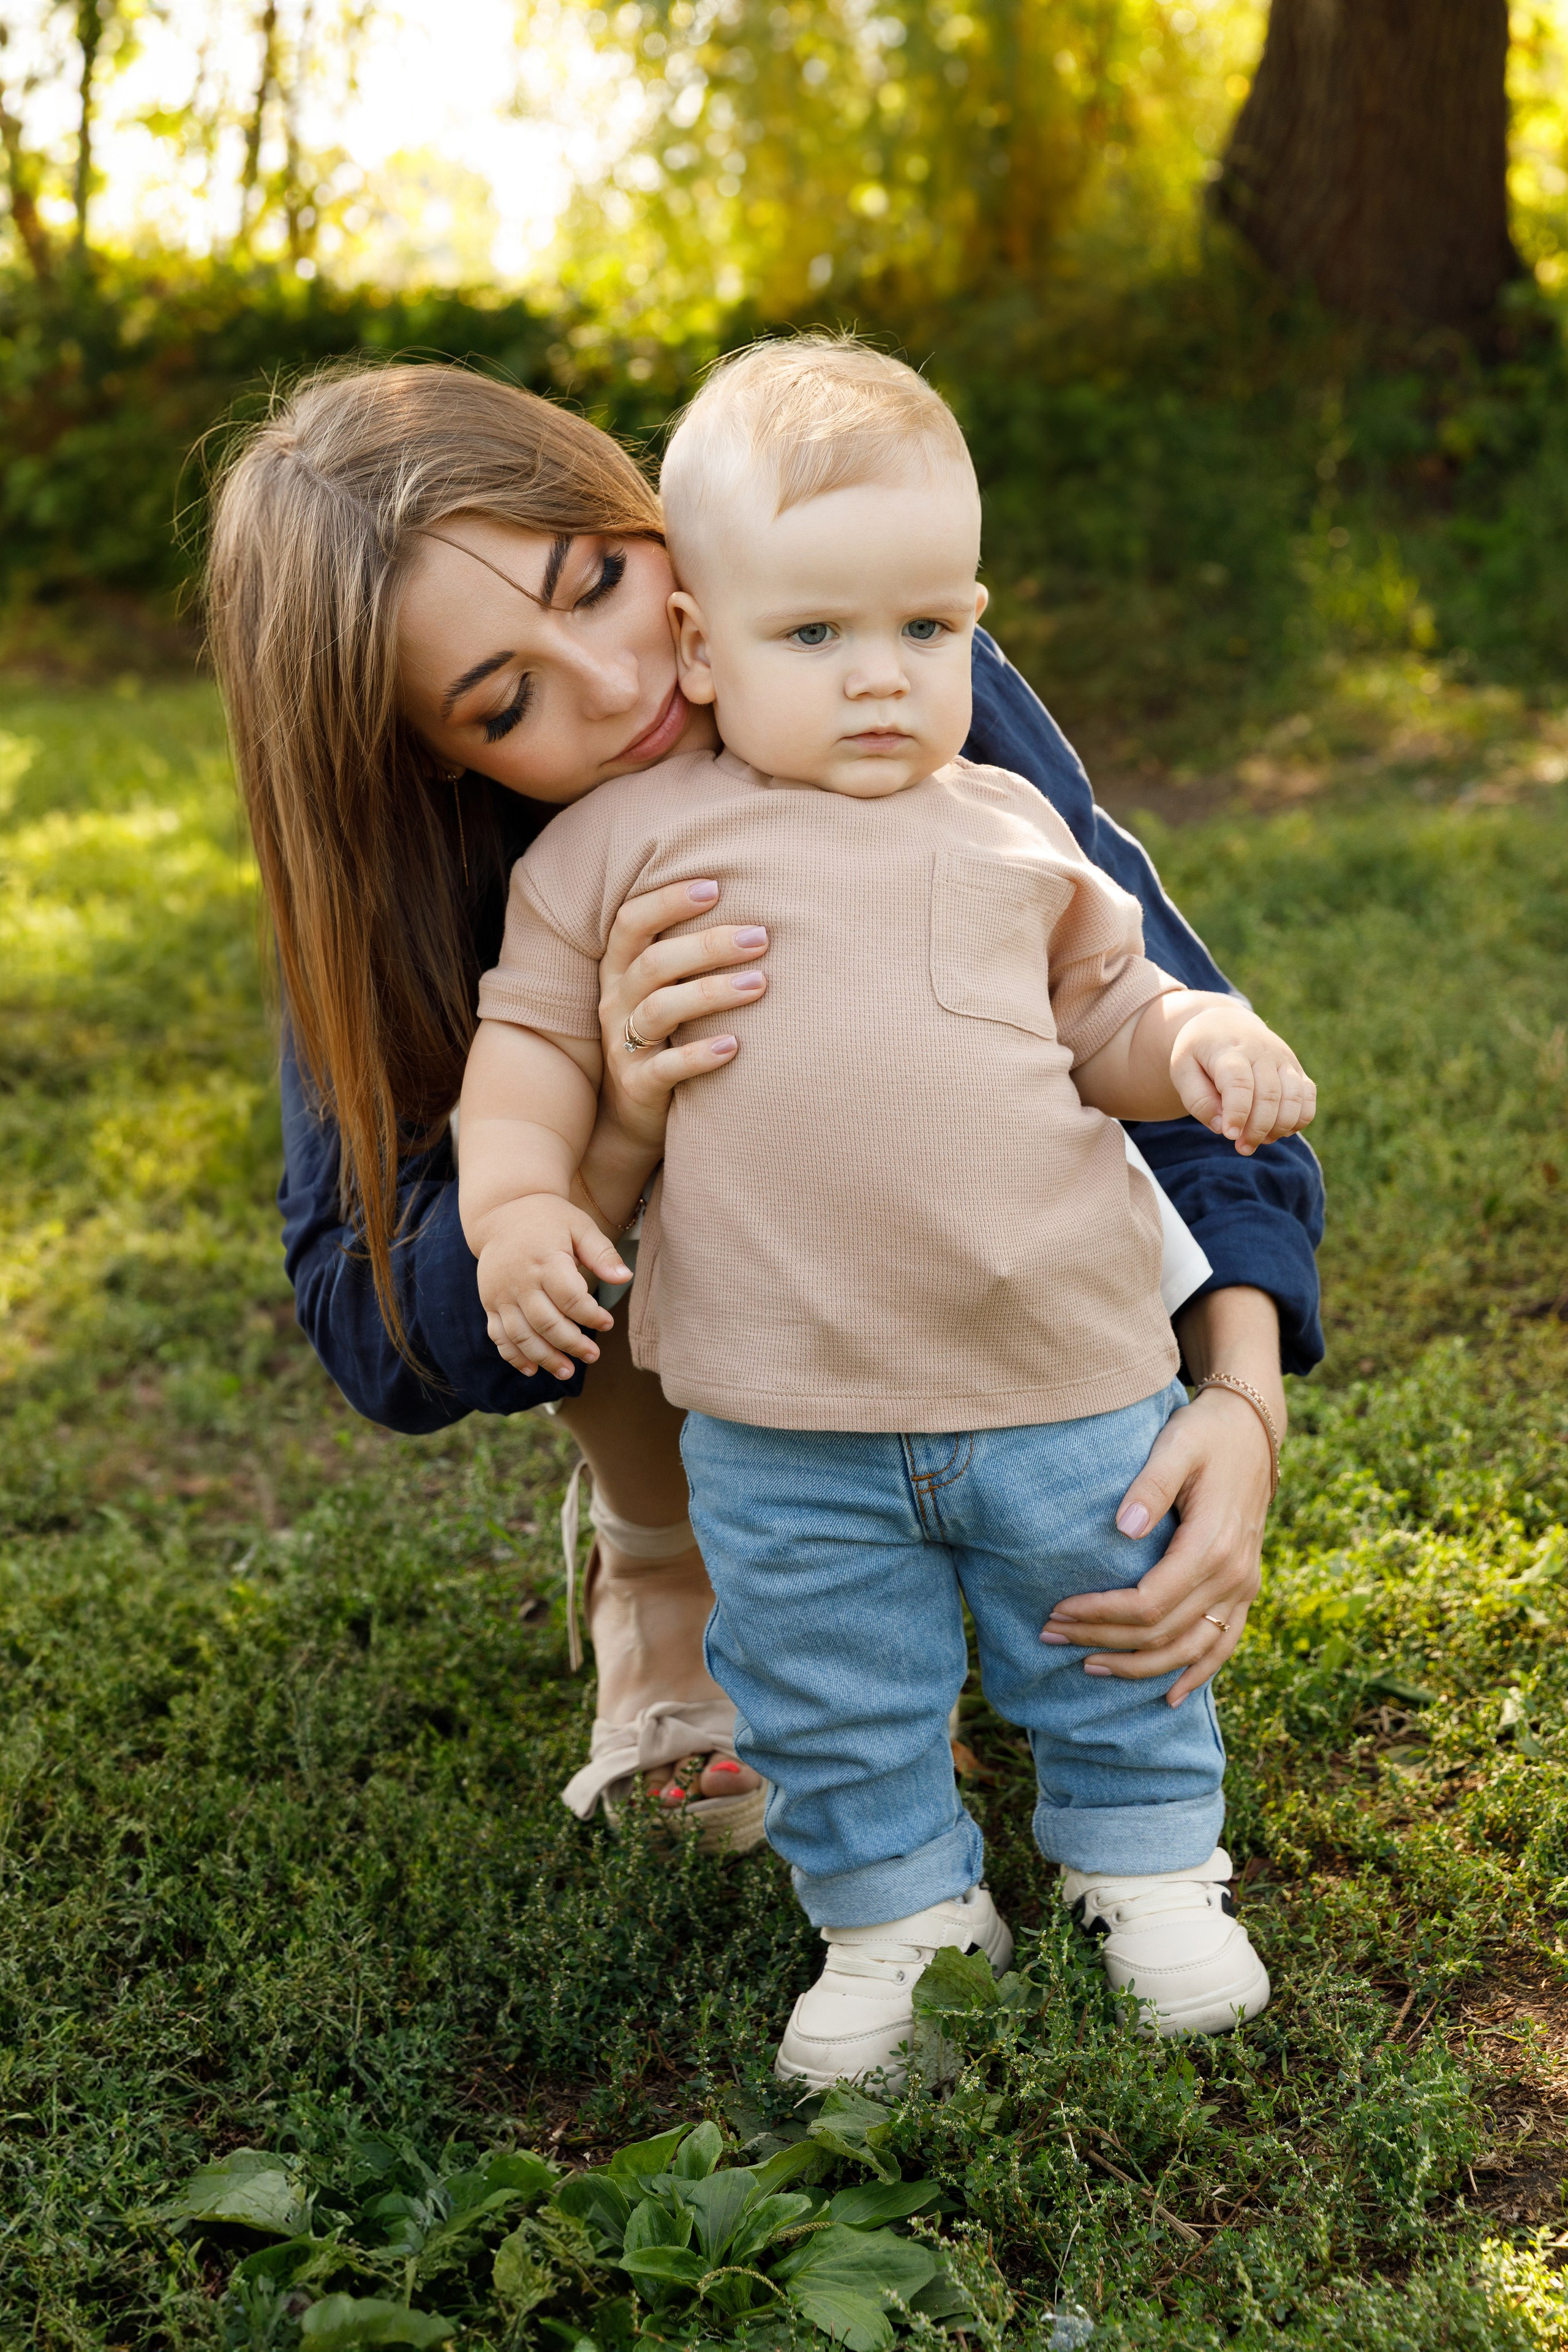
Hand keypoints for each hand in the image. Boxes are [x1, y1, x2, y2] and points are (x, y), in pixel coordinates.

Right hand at [475, 1194, 632, 1380]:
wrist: (503, 1211)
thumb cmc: (550, 1220)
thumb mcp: (580, 1226)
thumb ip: (603, 1254)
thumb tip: (625, 1278)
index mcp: (546, 1260)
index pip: (571, 1299)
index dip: (591, 1316)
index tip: (607, 1322)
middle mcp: (520, 1280)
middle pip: (547, 1323)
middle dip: (572, 1344)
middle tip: (592, 1356)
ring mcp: (501, 1294)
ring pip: (521, 1335)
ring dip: (544, 1357)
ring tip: (566, 1372)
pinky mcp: (489, 1302)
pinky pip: (498, 1335)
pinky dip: (513, 1355)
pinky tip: (531, 1369)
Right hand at [595, 877, 768, 1156]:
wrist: (628, 1114)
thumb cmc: (664, 1036)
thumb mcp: (663, 990)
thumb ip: (687, 955)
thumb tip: (753, 911)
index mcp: (620, 970)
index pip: (630, 922)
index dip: (667, 901)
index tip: (715, 886)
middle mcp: (616, 1002)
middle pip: (655, 964)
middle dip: (708, 945)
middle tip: (761, 936)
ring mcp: (623, 1046)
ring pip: (661, 1010)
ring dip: (712, 993)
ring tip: (759, 985)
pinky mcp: (638, 1086)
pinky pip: (667, 1068)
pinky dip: (701, 1056)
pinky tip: (735, 1047)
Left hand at [1039, 1385, 1273, 1704]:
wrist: (1252, 1431)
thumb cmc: (1205, 1435)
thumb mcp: (1177, 1445)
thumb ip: (1151, 1484)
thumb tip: (1123, 1527)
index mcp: (1212, 1545)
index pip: (1148, 1602)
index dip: (1100, 1614)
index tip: (1057, 1610)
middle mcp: (1233, 1576)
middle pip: (1162, 1632)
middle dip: (1102, 1640)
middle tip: (1051, 1635)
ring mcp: (1243, 1588)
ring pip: (1190, 1650)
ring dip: (1139, 1667)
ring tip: (1088, 1666)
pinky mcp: (1244, 1590)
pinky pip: (1224, 1645)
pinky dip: (1198, 1674)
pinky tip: (1171, 1696)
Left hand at [1170, 1006, 1315, 1156]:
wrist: (1225, 1023)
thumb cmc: (1200, 1053)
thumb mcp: (1183, 1070)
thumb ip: (1198, 1100)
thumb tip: (1222, 1127)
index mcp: (1229, 1050)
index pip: (1239, 1083)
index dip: (1237, 1113)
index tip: (1230, 1135)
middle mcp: (1261, 1052)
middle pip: (1269, 1095)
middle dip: (1257, 1129)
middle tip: (1242, 1147)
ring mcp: (1283, 1059)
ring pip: (1294, 1098)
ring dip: (1280, 1128)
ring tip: (1258, 1141)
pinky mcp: (1296, 1068)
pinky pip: (1308, 1097)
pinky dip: (1298, 1120)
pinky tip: (1278, 1131)